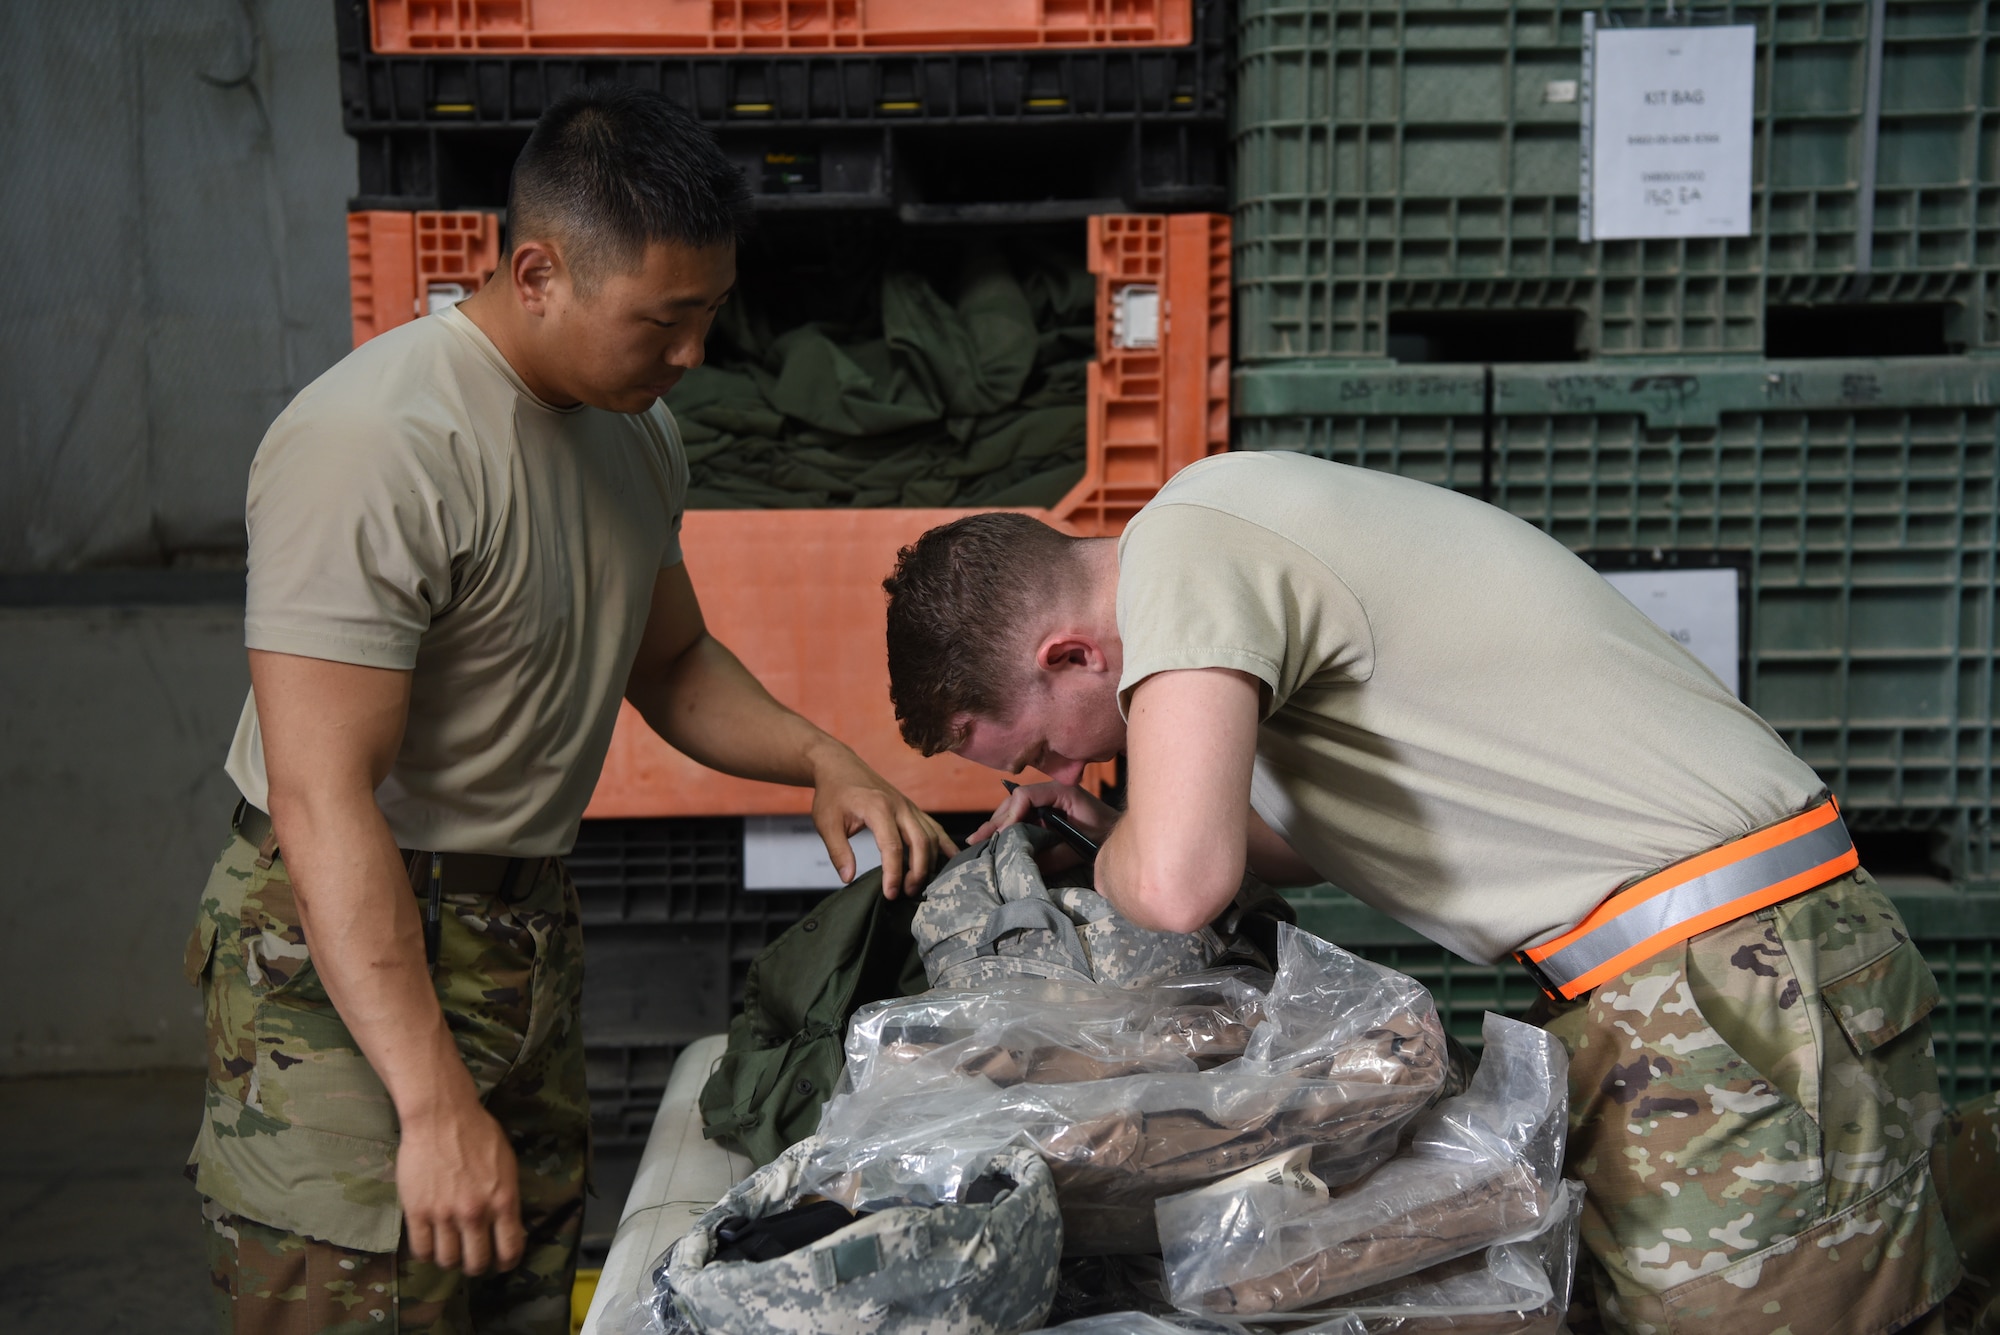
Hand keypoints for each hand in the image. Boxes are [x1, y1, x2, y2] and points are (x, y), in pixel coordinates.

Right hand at [397, 1096, 524, 1275]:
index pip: (509, 1250)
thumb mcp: (507, 1164)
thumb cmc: (478, 1133)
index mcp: (503, 1201)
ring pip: (448, 1261)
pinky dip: (427, 1253)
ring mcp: (444, 1214)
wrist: (441, 1116)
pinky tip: (431, 1242)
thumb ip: (507, 1198)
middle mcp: (475, 1213)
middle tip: (472, 1258)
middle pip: (476, 1263)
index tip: (501, 1262)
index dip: (506, 1262)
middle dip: (476, 1265)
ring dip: (450, 1260)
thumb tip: (508, 1225)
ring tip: (450, 1249)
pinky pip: (422, 1250)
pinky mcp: (417, 1212)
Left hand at [809, 746, 957, 897]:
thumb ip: (838, 851)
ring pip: (931, 836)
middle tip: (906, 893)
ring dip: (929, 862)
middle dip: (917, 871)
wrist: (840, 767)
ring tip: (917, 885)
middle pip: (920, 841)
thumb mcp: (826, 823)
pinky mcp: (912, 808)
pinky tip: (951, 860)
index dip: (894, 873)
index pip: (892, 846)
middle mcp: (899, 806)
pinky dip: (944, 845)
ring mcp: (909, 806)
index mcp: (878, 807)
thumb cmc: (833, 794)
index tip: (890, 893)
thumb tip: (848, 878)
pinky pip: (935, 827)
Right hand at [970, 781, 1120, 847]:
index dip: (1010, 815)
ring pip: (1014, 810)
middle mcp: (1050, 793)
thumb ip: (1057, 855)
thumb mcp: (1083, 846)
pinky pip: (1021, 818)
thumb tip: (1026, 864)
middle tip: (976, 839)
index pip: (1026, 795)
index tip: (1002, 835)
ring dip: (996, 825)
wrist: (1118, 832)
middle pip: (1014, 801)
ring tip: (977, 841)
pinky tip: (992, 840)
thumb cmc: (1106, 834)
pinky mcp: (1045, 814)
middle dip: (996, 821)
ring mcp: (1046, 803)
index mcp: (1061, 792)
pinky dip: (1006, 829)